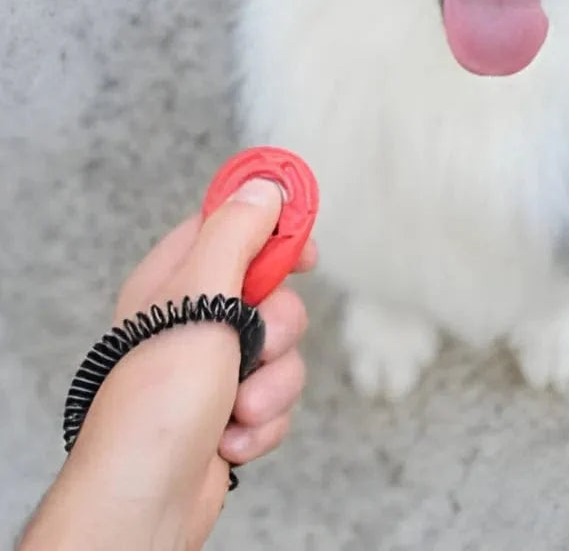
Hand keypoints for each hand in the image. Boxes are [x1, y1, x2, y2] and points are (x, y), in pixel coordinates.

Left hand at [21, 179, 315, 550]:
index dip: (275, 226)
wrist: (146, 500)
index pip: (233, 223)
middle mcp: (196, 318)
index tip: (304, 243)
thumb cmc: (157, 401)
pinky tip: (230, 436)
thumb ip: (237, 233)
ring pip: (286, 350)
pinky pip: (280, 397)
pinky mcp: (233, 410)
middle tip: (254, 339)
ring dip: (272, 384)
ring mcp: (216, 366)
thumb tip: (264, 186)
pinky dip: (265, 420)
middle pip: (276, 292)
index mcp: (177, 279)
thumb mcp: (201, 296)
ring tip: (236, 405)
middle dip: (279, 327)